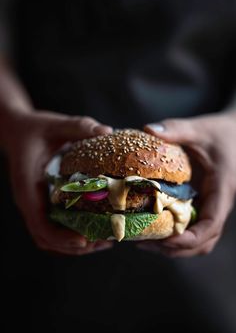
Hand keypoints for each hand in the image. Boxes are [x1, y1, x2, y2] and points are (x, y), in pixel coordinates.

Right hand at [5, 110, 113, 254]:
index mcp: (28, 186)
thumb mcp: (56, 124)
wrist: (18, 131)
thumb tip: (107, 130)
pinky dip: (70, 235)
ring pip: (49, 237)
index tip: (84, 241)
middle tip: (104, 242)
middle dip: (74, 246)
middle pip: (46, 238)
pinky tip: (92, 230)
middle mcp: (29, 200)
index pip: (39, 222)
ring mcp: (34, 205)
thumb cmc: (36, 129)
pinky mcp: (42, 203)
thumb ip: (78, 126)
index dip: (61, 236)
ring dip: (74, 245)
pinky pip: (53, 227)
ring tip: (103, 242)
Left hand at [138, 113, 235, 256]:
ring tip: (143, 241)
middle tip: (143, 243)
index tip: (163, 240)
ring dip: (174, 247)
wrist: (235, 134)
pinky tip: (152, 227)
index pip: (211, 225)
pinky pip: (192, 228)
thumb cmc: (221, 133)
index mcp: (222, 191)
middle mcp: (217, 204)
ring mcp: (210, 207)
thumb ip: (177, 129)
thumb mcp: (200, 129)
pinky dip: (174, 235)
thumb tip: (148, 130)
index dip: (188, 239)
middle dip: (175, 249)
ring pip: (198, 240)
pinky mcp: (202, 204)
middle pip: (202, 242)